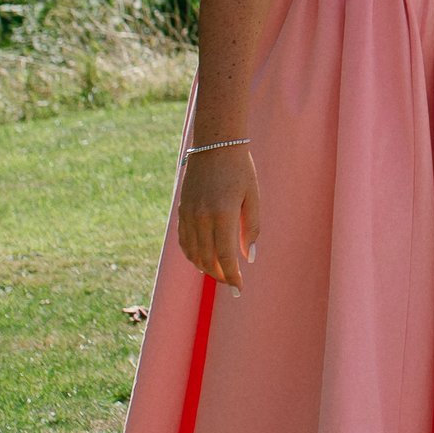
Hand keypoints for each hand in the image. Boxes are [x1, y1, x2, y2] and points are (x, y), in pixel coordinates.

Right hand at [177, 143, 260, 289]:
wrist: (214, 144)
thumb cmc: (240, 169)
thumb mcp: (252, 197)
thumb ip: (251, 228)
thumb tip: (248, 257)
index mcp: (222, 214)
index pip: (225, 256)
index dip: (232, 276)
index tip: (240, 288)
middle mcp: (201, 217)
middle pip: (207, 259)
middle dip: (220, 276)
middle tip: (232, 283)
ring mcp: (188, 215)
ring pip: (193, 253)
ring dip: (206, 268)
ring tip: (220, 274)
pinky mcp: (181, 211)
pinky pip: (184, 241)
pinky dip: (193, 255)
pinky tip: (203, 259)